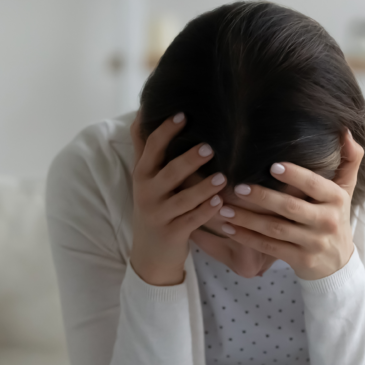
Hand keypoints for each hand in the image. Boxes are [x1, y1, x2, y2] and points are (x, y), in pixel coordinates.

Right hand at [128, 112, 225, 285]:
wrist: (149, 253)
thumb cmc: (154, 206)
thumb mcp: (146, 178)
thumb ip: (145, 147)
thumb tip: (143, 110)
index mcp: (142, 174)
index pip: (151, 148)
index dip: (165, 131)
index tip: (183, 115)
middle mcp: (147, 193)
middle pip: (169, 173)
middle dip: (188, 160)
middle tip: (209, 147)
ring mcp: (159, 214)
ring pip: (183, 199)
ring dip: (203, 188)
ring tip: (222, 177)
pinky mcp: (172, 233)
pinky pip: (191, 221)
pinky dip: (205, 212)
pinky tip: (219, 203)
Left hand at [217, 129, 363, 280]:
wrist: (338, 263)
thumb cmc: (335, 217)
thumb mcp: (346, 190)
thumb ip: (349, 160)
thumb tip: (345, 130)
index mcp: (336, 199)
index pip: (315, 185)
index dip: (295, 176)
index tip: (272, 166)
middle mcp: (327, 221)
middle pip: (290, 207)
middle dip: (262, 197)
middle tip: (238, 187)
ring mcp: (313, 242)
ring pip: (275, 229)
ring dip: (247, 219)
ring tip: (224, 208)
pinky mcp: (300, 260)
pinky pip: (269, 248)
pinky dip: (247, 238)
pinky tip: (229, 228)